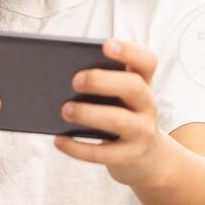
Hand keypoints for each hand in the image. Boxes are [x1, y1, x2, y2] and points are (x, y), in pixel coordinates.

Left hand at [54, 38, 170, 187]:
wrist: (147, 159)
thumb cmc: (122, 117)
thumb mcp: (119, 99)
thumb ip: (100, 85)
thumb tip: (57, 78)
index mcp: (143, 82)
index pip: (146, 60)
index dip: (129, 51)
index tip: (104, 45)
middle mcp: (147, 104)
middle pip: (133, 86)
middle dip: (102, 81)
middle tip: (74, 81)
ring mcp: (142, 131)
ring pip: (119, 120)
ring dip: (89, 114)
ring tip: (64, 110)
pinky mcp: (130, 156)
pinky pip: (103, 153)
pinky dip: (78, 147)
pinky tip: (58, 140)